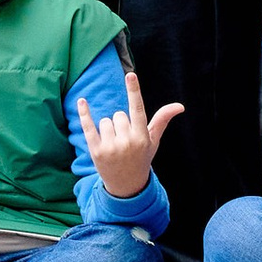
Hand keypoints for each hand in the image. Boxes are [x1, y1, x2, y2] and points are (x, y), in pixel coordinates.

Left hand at [76, 63, 182, 204]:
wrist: (126, 186)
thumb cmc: (142, 159)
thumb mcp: (153, 141)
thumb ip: (162, 120)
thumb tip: (180, 106)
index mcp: (142, 138)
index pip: (138, 109)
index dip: (134, 91)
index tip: (130, 75)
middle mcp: (127, 142)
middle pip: (119, 115)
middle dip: (121, 124)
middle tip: (125, 142)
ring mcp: (110, 147)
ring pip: (105, 121)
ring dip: (108, 129)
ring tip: (114, 145)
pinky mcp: (95, 151)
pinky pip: (88, 126)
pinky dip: (85, 113)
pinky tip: (82, 101)